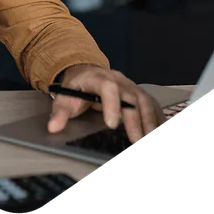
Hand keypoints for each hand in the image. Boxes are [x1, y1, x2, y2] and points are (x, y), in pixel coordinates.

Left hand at [47, 65, 165, 144]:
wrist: (85, 72)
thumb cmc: (76, 87)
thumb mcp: (64, 97)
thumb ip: (60, 112)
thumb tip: (53, 127)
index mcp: (97, 77)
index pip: (108, 87)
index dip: (112, 105)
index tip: (111, 124)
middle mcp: (117, 79)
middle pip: (131, 96)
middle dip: (136, 120)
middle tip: (137, 141)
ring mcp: (129, 85)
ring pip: (144, 99)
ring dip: (150, 120)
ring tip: (150, 139)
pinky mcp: (137, 92)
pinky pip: (151, 103)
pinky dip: (157, 117)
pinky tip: (160, 131)